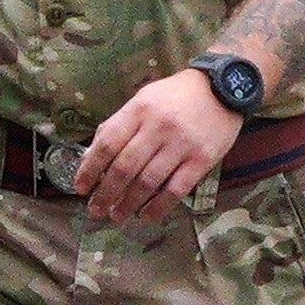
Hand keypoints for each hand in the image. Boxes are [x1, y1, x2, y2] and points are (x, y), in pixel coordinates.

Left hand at [78, 67, 245, 228]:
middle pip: (125, 167)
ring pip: (148, 182)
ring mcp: (181, 144)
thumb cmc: (176, 96)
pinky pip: (176, 190)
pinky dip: (158, 207)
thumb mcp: (144, 99)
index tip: (80, 187)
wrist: (224, 88)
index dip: (90, 169)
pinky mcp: (202, 160)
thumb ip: (119, 124)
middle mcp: (158, 127)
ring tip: (117, 216)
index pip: (107, 143)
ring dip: (128, 204)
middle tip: (96, 210)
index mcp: (139, 110)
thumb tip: (92, 154)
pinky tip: (146, 216)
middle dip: (106, 193)